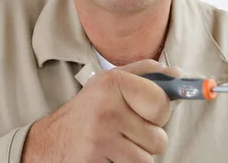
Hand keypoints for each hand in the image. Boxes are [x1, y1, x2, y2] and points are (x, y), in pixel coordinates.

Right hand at [22, 59, 182, 162]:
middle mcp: (107, 107)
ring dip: (136, 156)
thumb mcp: (110, 82)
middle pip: (159, 138)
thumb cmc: (89, 111)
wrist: (49, 143)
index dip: (159, 113)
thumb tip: (178, 74)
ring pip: (147, 159)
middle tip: (126, 130)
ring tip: (115, 144)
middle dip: (148, 138)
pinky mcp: (96, 161)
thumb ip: (145, 73)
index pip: (162, 104)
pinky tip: (108, 156)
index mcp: (114, 81)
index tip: (147, 112)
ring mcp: (100, 137)